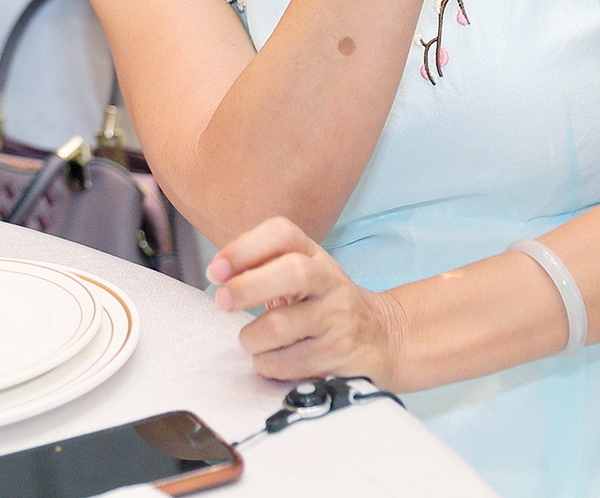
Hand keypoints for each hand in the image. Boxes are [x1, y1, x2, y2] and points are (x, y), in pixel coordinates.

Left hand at [211, 217, 403, 387]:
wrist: (383, 337)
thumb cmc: (325, 302)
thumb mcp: (303, 274)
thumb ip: (263, 266)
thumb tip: (219, 274)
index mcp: (314, 254)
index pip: (282, 234)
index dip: (244, 248)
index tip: (216, 271)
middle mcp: (330, 281)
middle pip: (291, 273)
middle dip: (247, 288)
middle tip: (223, 302)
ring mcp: (339, 318)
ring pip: (280, 327)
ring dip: (252, 339)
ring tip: (253, 340)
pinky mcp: (342, 355)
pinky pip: (287, 364)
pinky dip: (267, 364)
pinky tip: (273, 359)